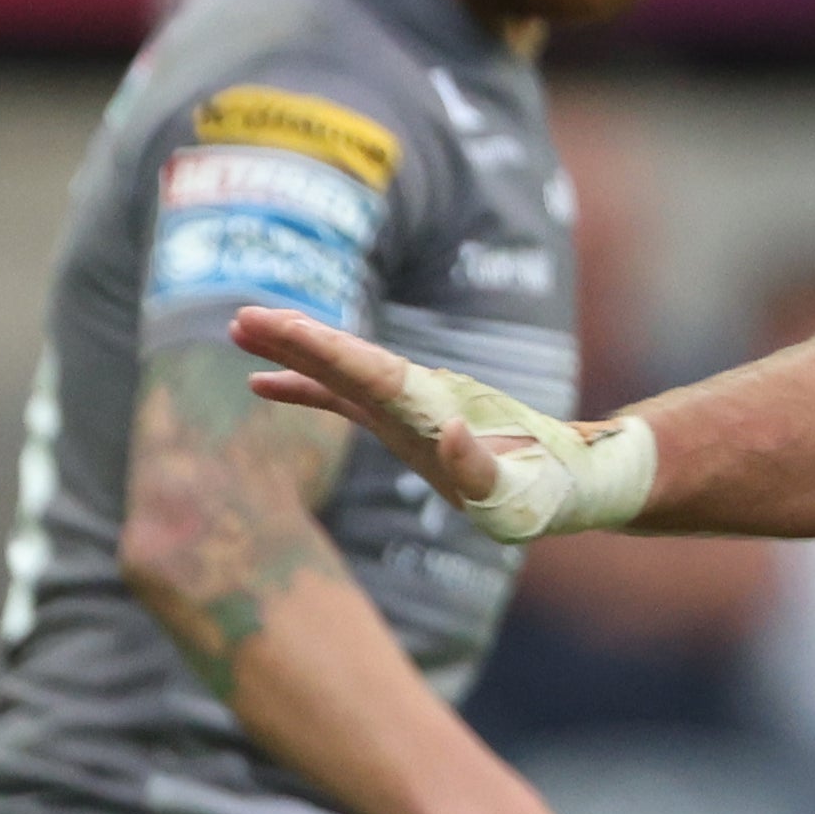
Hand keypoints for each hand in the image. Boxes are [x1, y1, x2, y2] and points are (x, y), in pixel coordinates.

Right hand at [226, 312, 656, 542]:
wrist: (575, 480)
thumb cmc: (547, 493)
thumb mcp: (519, 496)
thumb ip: (480, 469)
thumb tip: (445, 431)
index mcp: (433, 409)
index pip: (368, 373)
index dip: (322, 351)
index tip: (283, 327)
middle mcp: (415, 399)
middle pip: (346, 360)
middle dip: (296, 339)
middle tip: (242, 317)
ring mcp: (406, 408)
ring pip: (338, 371)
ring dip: (291, 351)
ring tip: (239, 329)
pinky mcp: (401, 424)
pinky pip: (340, 399)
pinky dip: (303, 388)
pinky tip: (260, 385)